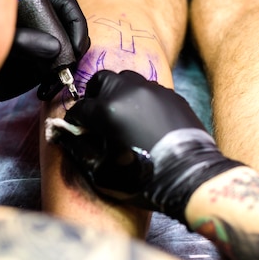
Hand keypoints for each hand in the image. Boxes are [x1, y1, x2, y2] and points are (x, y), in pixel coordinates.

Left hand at [0, 0, 89, 106]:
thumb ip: (23, 41)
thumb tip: (55, 48)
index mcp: (30, 4)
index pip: (64, 5)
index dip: (76, 22)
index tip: (75, 46)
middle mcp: (41, 21)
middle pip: (72, 28)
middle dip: (75, 48)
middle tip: (69, 68)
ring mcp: (44, 42)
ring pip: (71, 50)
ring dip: (69, 68)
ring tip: (54, 82)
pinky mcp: (45, 63)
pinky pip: (63, 69)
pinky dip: (60, 81)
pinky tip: (46, 91)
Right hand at [52, 70, 241, 224]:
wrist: (191, 176)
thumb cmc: (144, 179)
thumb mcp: (104, 172)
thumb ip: (81, 151)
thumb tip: (68, 138)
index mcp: (107, 110)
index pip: (79, 108)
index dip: (74, 122)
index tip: (77, 131)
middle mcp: (128, 92)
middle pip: (101, 80)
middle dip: (94, 96)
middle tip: (97, 116)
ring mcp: (153, 90)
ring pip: (127, 80)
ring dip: (118, 94)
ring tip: (122, 114)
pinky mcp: (172, 95)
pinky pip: (149, 90)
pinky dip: (140, 100)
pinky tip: (145, 120)